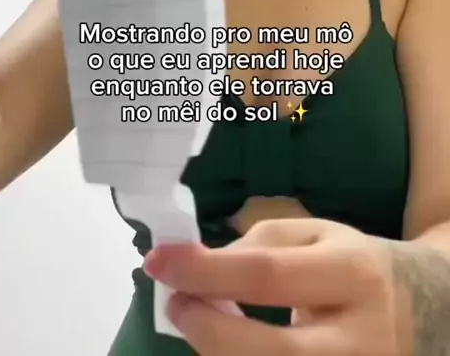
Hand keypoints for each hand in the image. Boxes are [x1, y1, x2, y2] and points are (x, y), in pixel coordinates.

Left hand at [144, 218, 412, 355]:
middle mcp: (357, 338)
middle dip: (206, 329)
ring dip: (218, 350)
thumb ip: (260, 244)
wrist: (420, 309)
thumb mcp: (316, 235)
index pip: (266, 276)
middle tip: (175, 304)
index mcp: (352, 274)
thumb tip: (201, 268)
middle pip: (269, 352)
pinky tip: (226, 341)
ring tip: (199, 320)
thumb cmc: (353, 264)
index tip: (159, 260)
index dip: (204, 270)